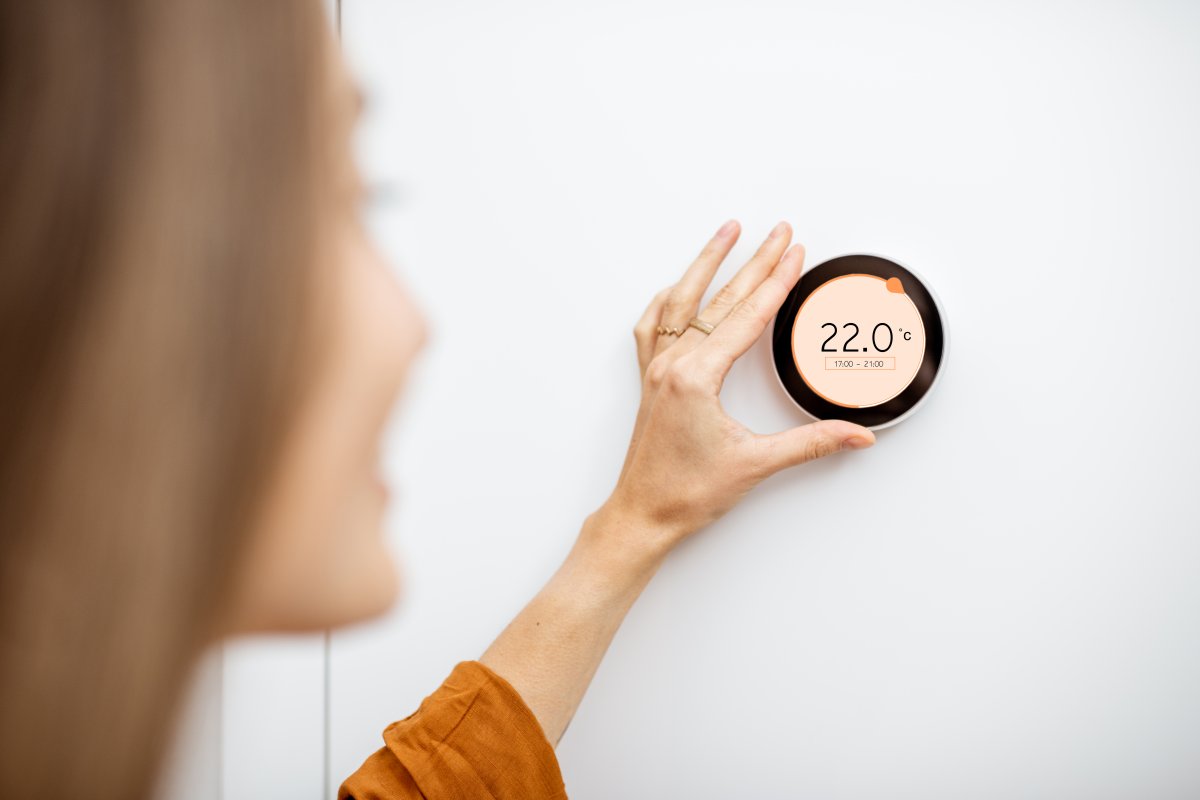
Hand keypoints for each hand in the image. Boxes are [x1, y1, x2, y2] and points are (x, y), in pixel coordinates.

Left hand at [604, 220, 875, 556]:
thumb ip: (811, 443)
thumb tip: (857, 434)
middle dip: (754, 262)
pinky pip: (652, 325)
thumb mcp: (755, 464)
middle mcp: (672, 365)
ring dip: (706, 263)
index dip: (776, 282)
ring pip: (681, 301)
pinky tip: (676, 286)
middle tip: (778, 232)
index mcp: (695, 377)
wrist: (643, 515)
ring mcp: (656, 369)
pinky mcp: (649, 380)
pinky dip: (667, 299)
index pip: (746, 317)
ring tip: (727, 231)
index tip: (795, 253)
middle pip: (720, 300)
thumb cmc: (686, 493)